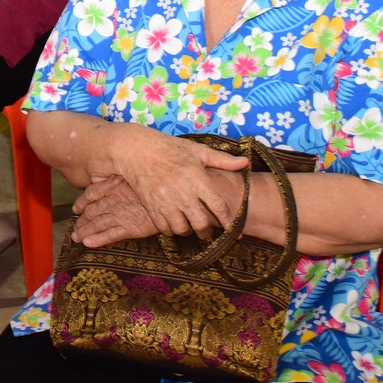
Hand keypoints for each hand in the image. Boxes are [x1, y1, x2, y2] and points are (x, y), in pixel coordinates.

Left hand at [71, 175, 160, 247]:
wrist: (170, 200)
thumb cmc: (152, 186)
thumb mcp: (132, 176)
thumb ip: (112, 177)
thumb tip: (94, 177)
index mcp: (113, 185)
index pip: (91, 193)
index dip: (81, 202)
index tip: (76, 208)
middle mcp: (114, 200)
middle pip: (92, 211)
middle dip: (81, 220)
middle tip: (75, 227)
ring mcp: (121, 214)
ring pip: (97, 224)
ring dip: (84, 231)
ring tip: (77, 238)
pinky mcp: (130, 228)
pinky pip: (110, 235)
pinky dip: (97, 240)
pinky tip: (87, 244)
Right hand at [112, 132, 249, 238]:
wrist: (136, 150)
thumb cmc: (170, 148)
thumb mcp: (197, 150)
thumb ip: (223, 160)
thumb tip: (245, 163)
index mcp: (198, 178)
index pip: (219, 207)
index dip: (229, 223)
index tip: (235, 233)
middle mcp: (183, 193)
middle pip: (201, 224)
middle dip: (206, 233)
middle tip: (207, 232)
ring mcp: (166, 201)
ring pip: (182, 229)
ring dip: (188, 231)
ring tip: (189, 227)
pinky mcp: (152, 207)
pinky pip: (165, 228)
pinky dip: (171, 230)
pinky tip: (174, 223)